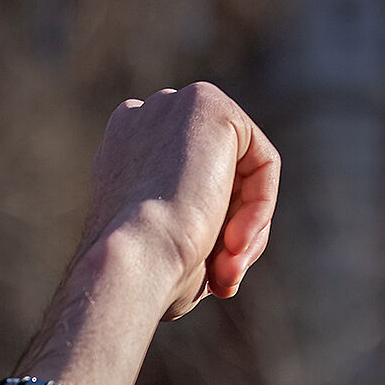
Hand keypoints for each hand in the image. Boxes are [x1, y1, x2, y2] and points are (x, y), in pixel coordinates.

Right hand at [76, 83, 278, 319]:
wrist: (135, 263)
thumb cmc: (145, 274)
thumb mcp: (169, 249)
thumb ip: (196, 227)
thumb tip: (231, 242)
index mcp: (122, 152)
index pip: (185, 181)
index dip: (207, 232)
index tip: (207, 278)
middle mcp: (143, 120)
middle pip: (219, 175)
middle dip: (228, 229)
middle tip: (222, 280)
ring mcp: (175, 107)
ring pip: (244, 172)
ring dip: (246, 227)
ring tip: (226, 269)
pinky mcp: (209, 105)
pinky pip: (262, 163)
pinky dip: (259, 209)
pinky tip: (236, 243)